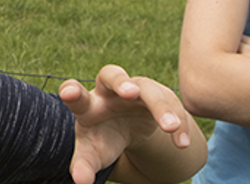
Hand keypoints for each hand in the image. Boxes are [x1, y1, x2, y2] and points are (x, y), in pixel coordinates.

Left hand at [61, 65, 193, 183]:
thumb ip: (84, 166)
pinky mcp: (159, 97)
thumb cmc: (103, 140)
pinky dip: (178, 123)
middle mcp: (110, 91)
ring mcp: (136, 91)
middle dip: (121, 82)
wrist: (126, 129)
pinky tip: (181, 143)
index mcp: (88, 105)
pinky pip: (171, 105)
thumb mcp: (93, 155)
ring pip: (148, 90)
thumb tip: (81, 182)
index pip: (75, 93)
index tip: (68, 92)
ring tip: (170, 128)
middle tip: (130, 92)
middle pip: (111, 75)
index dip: (72, 91)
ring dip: (160, 107)